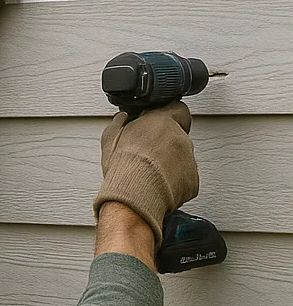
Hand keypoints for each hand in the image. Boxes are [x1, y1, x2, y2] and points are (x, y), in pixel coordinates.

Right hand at [93, 102, 199, 245]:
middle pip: (178, 137)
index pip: (178, 109)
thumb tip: (122, 118)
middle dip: (166, 145)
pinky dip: (175, 182)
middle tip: (148, 156)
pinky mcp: (193, 180)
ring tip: (150, 175)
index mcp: (163, 121)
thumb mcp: (110, 137)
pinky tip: (158, 186)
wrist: (134, 195)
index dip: (169, 117)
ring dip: (170, 164)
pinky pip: (186, 179)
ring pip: (183, 159)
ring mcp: (190, 159)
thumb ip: (120, 122)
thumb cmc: (122, 166)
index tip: (160, 125)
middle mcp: (181, 137)